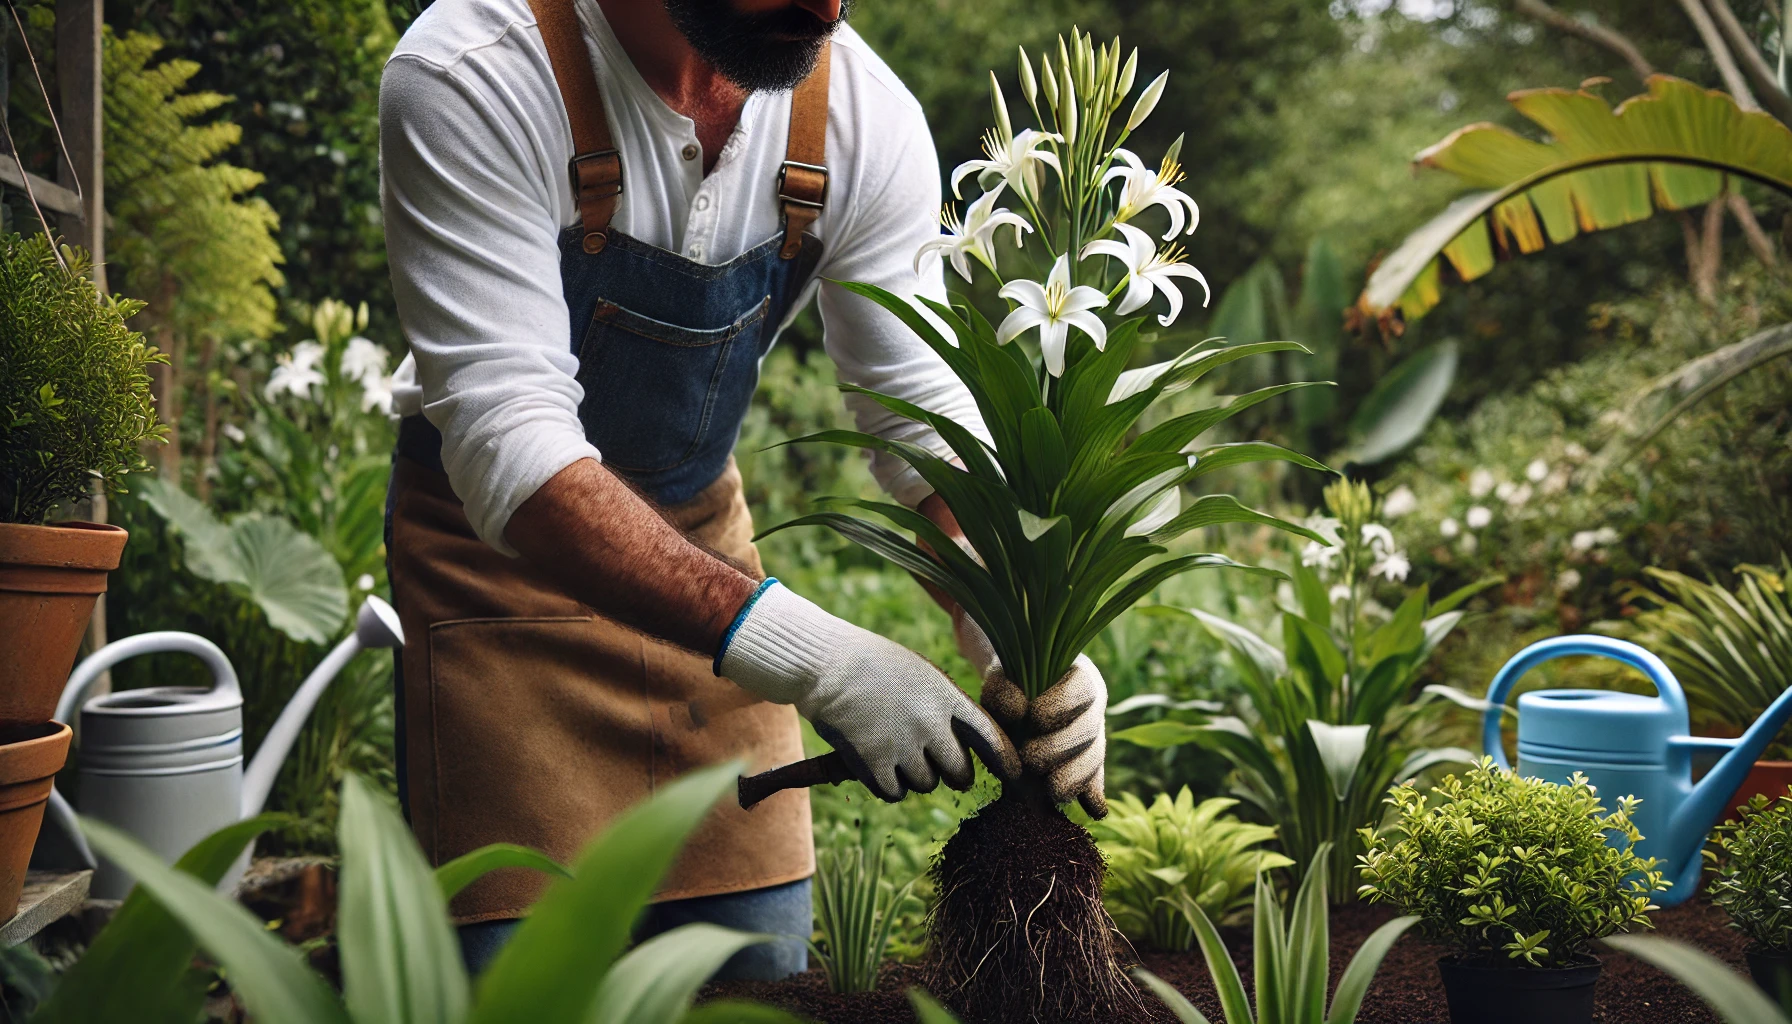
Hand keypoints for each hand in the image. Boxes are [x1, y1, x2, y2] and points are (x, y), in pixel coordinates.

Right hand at [718, 581, 1020, 801]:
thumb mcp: (921, 674)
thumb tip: (962, 747)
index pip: (991, 738)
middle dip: (949, 773)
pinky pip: (895, 793)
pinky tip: (876, 763)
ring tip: (892, 748)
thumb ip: (945, 708)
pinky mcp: (874, 763)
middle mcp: (931, 724)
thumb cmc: (874, 665)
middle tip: (931, 761)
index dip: (1005, 761)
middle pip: (959, 774)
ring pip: (926, 785)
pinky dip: (887, 785)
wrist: (827, 664)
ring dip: (913, 776)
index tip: (1015, 776)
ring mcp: (903, 746)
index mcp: (947, 698)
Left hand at [973, 637, 1108, 819]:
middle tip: (1031, 761)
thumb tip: (1017, 712)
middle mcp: (1092, 710)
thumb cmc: (1009, 686)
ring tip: (1053, 792)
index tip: (1034, 718)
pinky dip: (1093, 797)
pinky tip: (1093, 810)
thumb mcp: (1001, 679)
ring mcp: (1093, 740)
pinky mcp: (1087, 768)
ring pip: (1094, 759)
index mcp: (1079, 678)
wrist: (1014, 701)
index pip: (1083, 689)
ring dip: (1075, 778)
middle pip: (1089, 731)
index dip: (1062, 705)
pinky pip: (1096, 783)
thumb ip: (1003, 691)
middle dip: (1061, 749)